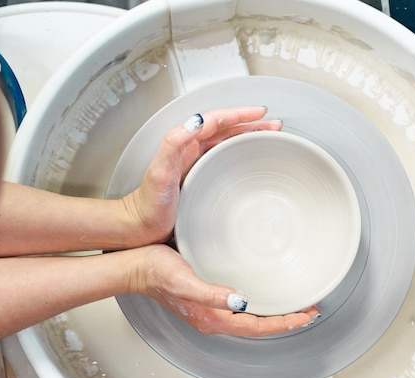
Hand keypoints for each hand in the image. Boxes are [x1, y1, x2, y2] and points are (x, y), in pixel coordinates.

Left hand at [121, 107, 281, 245]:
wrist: (140, 227)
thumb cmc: (148, 205)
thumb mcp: (159, 173)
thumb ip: (173, 144)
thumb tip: (195, 121)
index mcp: (185, 144)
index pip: (217, 120)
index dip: (240, 114)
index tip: (260, 113)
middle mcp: (192, 150)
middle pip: (227, 129)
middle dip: (252, 123)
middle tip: (274, 124)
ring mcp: (197, 164)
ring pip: (228, 142)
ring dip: (249, 136)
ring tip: (270, 135)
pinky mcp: (201, 178)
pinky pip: (226, 159)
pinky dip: (242, 154)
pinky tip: (252, 162)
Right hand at [129, 244, 317, 336]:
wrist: (136, 267)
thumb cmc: (155, 272)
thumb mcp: (183, 281)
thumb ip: (210, 294)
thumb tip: (240, 302)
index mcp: (213, 318)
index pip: (258, 327)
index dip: (286, 322)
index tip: (307, 315)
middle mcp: (215, 318)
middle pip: (260, 326)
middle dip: (287, 320)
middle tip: (310, 310)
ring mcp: (212, 310)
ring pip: (252, 319)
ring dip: (276, 314)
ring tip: (295, 305)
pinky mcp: (209, 299)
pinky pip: (243, 309)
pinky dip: (261, 305)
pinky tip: (266, 296)